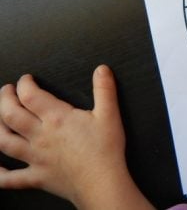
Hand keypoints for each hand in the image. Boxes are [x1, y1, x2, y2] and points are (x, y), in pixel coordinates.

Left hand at [0, 65, 153, 209]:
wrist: (101, 182)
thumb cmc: (105, 150)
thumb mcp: (109, 114)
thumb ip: (105, 89)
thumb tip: (102, 69)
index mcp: (57, 118)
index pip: (31, 96)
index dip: (25, 84)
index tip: (26, 79)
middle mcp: (40, 136)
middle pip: (10, 115)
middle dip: (5, 99)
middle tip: (7, 91)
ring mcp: (35, 158)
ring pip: (4, 142)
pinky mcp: (36, 177)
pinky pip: (9, 179)